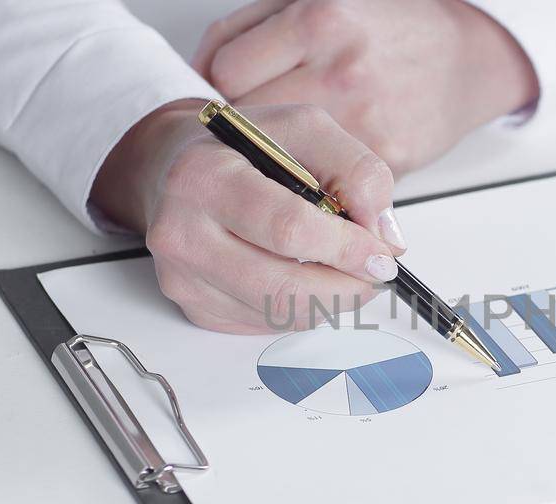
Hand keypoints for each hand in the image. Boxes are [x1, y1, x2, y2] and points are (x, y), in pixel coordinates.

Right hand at [91, 100, 407, 332]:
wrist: (173, 167)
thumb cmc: (242, 148)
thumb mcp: (304, 128)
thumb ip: (354, 170)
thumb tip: (382, 233)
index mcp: (205, 177)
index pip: (287, 229)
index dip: (345, 249)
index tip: (381, 255)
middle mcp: (181, 232)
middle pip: (281, 287)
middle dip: (344, 288)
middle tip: (376, 275)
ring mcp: (183, 277)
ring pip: (278, 314)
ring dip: (328, 301)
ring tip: (349, 273)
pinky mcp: (195, 307)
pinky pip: (264, 323)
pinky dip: (299, 306)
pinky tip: (305, 275)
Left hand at [191, 0, 538, 173]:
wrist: (466, 58)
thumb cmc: (388, 29)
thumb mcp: (315, 0)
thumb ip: (249, 28)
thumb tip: (200, 72)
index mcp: (317, 20)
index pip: (226, 72)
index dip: (218, 89)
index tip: (228, 100)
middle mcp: (340, 69)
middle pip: (250, 124)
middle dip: (242, 134)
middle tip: (247, 136)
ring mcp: (366, 117)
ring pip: (284, 163)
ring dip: (276, 167)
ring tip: (284, 156)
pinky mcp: (388, 157)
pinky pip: (329, 184)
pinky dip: (319, 183)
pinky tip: (326, 167)